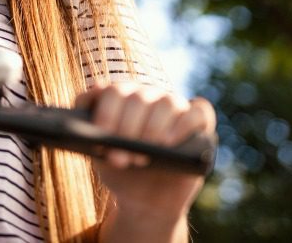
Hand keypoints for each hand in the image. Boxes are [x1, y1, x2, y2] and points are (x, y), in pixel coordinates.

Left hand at [75, 83, 215, 226]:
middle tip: (122, 157)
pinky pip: (200, 112)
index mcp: (121, 96)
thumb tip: (94, 112)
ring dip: (154, 128)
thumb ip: (91, 134)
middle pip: (138, 98)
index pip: (113, 92)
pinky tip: (171, 142)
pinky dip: (186, 124)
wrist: (146, 198)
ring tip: (145, 155)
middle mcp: (148, 95)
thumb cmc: (120, 169)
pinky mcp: (199, 122)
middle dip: (128, 128)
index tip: (102, 135)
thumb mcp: (98, 154)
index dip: (107, 113)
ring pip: (167, 103)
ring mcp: (174, 106)